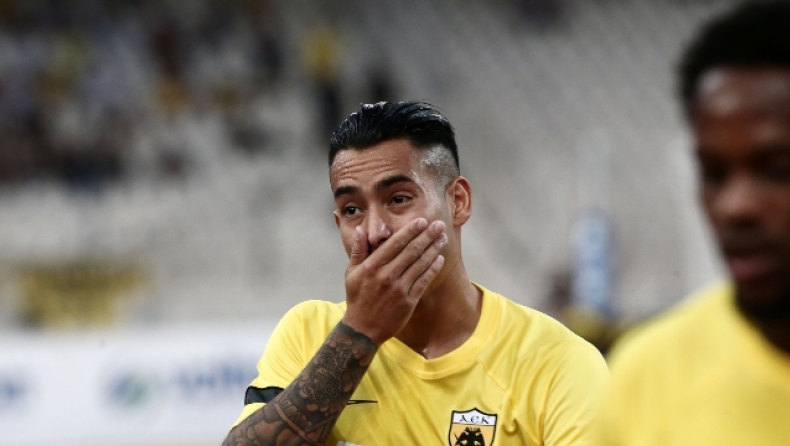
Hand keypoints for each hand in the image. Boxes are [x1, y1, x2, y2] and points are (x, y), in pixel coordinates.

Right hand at [342, 218, 446, 344]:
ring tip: (442, 238)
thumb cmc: (357, 298)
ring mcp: (398, 289)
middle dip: (427, 236)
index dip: (410, 231)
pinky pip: (423, 281)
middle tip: (439, 225)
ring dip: (433, 249)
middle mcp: (386, 275)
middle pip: (411, 251)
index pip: (395, 243)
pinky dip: (433, 269)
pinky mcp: (408, 302)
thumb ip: (358, 250)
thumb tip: (363, 229)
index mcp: (372, 266)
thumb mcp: (351, 273)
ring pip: (420, 264)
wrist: (362, 329)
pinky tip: (439, 258)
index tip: (422, 221)